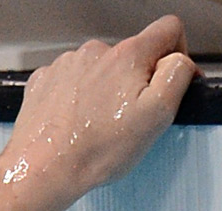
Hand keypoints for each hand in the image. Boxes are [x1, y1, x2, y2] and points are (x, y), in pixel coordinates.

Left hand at [0, 16, 197, 210]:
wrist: (41, 170)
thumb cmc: (95, 150)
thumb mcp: (158, 114)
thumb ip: (178, 75)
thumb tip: (179, 60)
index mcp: (127, 55)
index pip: (169, 29)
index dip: (177, 55)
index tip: (166, 81)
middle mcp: (93, 52)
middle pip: (130, 54)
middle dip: (134, 81)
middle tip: (125, 118)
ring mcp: (64, 66)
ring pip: (98, 69)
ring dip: (102, 91)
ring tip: (95, 125)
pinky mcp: (43, 82)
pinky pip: (70, 81)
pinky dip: (76, 98)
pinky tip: (74, 122)